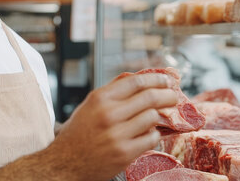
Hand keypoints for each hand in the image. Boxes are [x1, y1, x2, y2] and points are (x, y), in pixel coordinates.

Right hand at [46, 73, 177, 180]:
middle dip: (168, 95)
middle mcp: (108, 114)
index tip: (167, 80)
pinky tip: (147, 134)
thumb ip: (114, 90)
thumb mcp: (91, 104)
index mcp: (100, 98)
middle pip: (150, 97)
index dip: (156, 79)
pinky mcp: (124, 153)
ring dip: (159, 117)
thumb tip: (140, 77)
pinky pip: (151, 138)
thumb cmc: (79, 132)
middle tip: (174, 96)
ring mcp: (117, 135)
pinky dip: (153, 135)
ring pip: (152, 117)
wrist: (65, 163)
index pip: (136, 81)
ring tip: (157, 118)